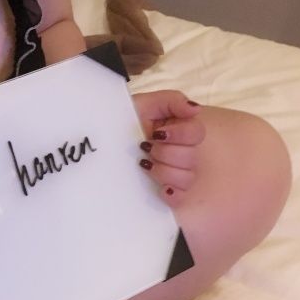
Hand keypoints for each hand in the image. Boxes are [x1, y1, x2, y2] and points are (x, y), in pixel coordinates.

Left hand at [132, 90, 204, 204]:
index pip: (197, 134)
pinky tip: (161, 189)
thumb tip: (194, 110)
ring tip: (145, 164)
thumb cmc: (123, 120)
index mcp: (180, 130)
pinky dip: (173, 194)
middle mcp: (181, 151)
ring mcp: (173, 172)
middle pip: (191, 158)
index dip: (179, 135)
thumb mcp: (145, 103)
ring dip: (164, 171)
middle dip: (164, 153)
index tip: (157, 133)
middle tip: (146, 147)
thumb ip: (172, 100)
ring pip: (187, 178)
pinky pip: (181, 199)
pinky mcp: (164, 189)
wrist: (102, 138)